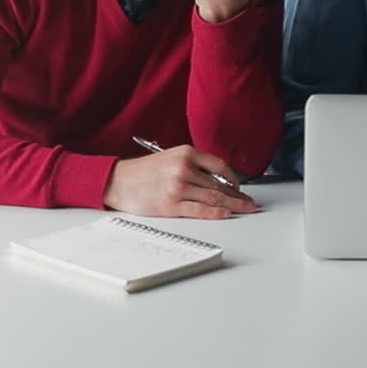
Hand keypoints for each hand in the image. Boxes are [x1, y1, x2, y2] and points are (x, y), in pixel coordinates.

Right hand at [104, 145, 258, 218]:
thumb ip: (194, 166)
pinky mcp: (171, 205)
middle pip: (219, 184)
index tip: (239, 188)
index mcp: (186, 153)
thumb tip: (218, 182)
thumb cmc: (143, 172)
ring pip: (213, 198)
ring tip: (244, 209)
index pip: (220, 166)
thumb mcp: (170, 157)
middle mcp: (184, 168)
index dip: (234, 179)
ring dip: (233, 205)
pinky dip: (216, 213)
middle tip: (249, 203)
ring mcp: (178, 187)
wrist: (117, 181)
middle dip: (238, 196)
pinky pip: (200, 210)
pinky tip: (226, 214)